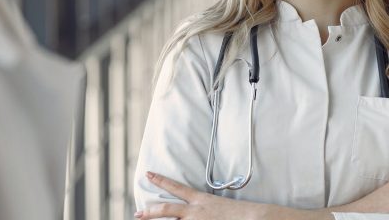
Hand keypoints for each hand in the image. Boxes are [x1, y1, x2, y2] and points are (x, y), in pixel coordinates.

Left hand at [135, 172, 265, 219]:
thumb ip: (204, 206)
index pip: (176, 187)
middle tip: (137, 213)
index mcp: (200, 200)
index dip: (160, 180)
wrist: (251, 217)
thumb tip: (195, 209)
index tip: (148, 175)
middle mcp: (194, 212)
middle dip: (150, 212)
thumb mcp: (218, 204)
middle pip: (166, 210)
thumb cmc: (239, 212)